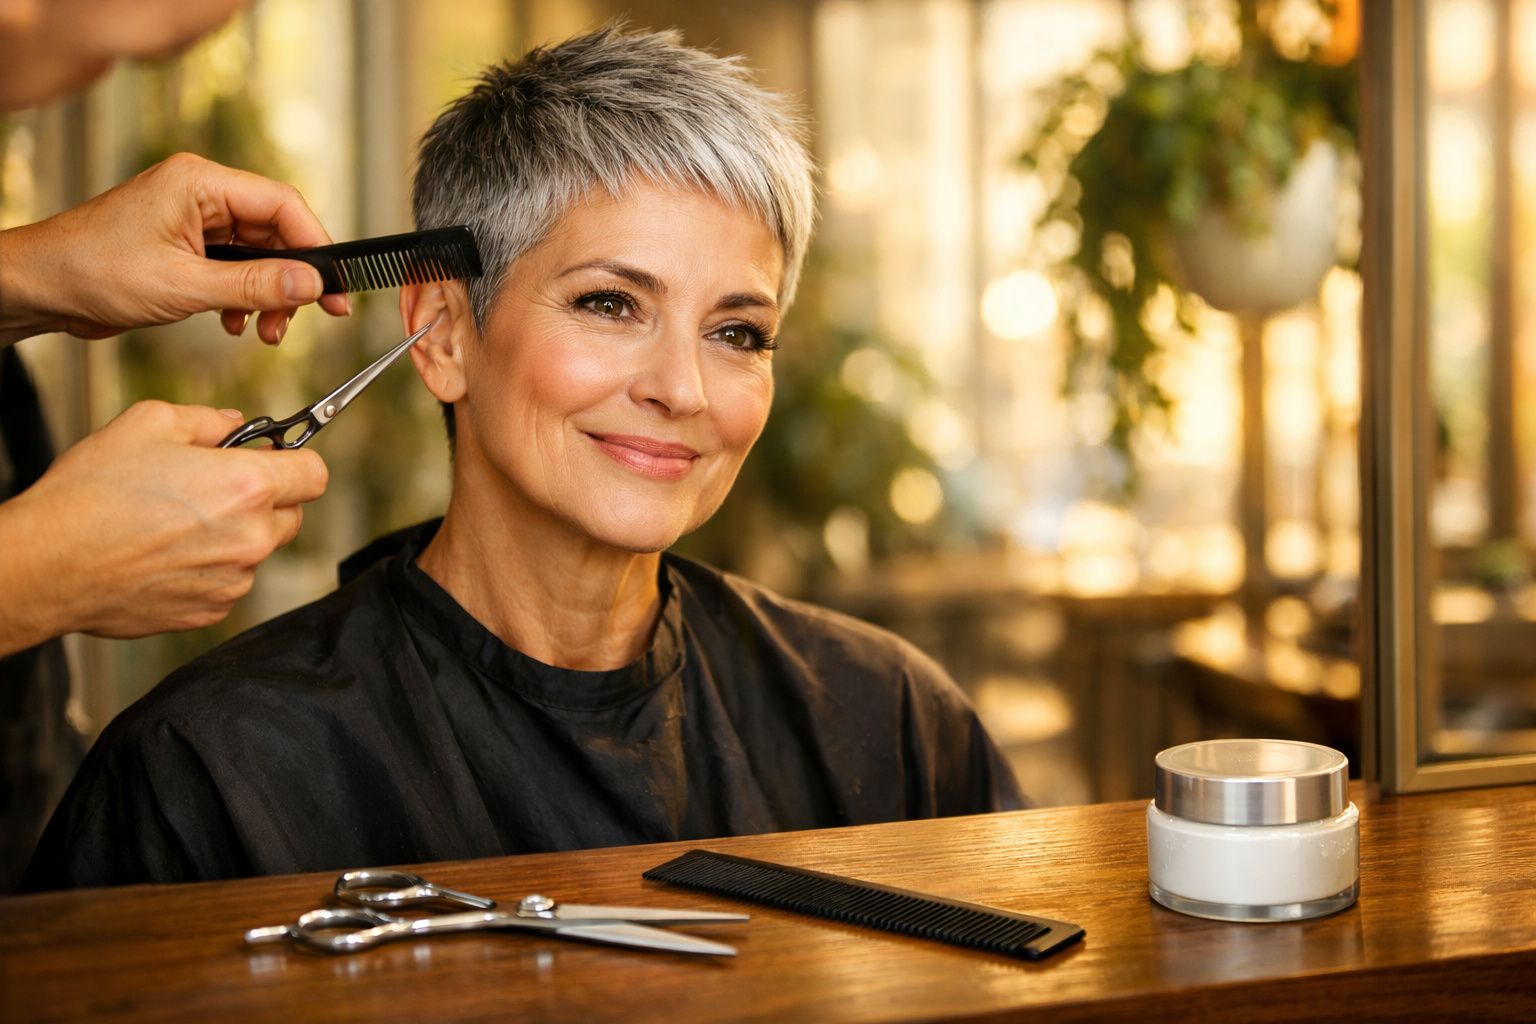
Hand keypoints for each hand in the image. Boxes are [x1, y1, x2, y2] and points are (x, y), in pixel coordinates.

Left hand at [0, 152, 348, 345]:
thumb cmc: (92, 270)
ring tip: (266, 330)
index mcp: (200, 183)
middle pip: (276, 232)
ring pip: (259, 255)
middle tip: (307, 316)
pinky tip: (236, 323)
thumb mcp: (184, 286)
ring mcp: (194, 221)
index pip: (282, 205)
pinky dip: (244, 298)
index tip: (335, 287)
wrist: (40, 287)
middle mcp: (201, 195)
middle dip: (292, 280)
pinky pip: (235, 268)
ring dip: (269, 295)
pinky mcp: (186, 247)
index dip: (317, 247)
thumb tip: (310, 284)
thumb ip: (255, 286)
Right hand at [0, 400, 327, 655]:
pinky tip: (163, 555)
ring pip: (256, 551)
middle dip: (263, 500)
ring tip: (174, 524)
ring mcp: (233, 580)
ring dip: (233, 536)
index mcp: (246, 487)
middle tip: (212, 488)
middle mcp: (251, 538)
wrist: (48, 564)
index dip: (294, 462)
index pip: (314, 474)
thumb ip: (207, 420)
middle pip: (291, 515)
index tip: (270, 460)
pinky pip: (227, 582)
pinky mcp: (210, 611)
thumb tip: (236, 424)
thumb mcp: (147, 425)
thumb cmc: (91, 494)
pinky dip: (208, 569)